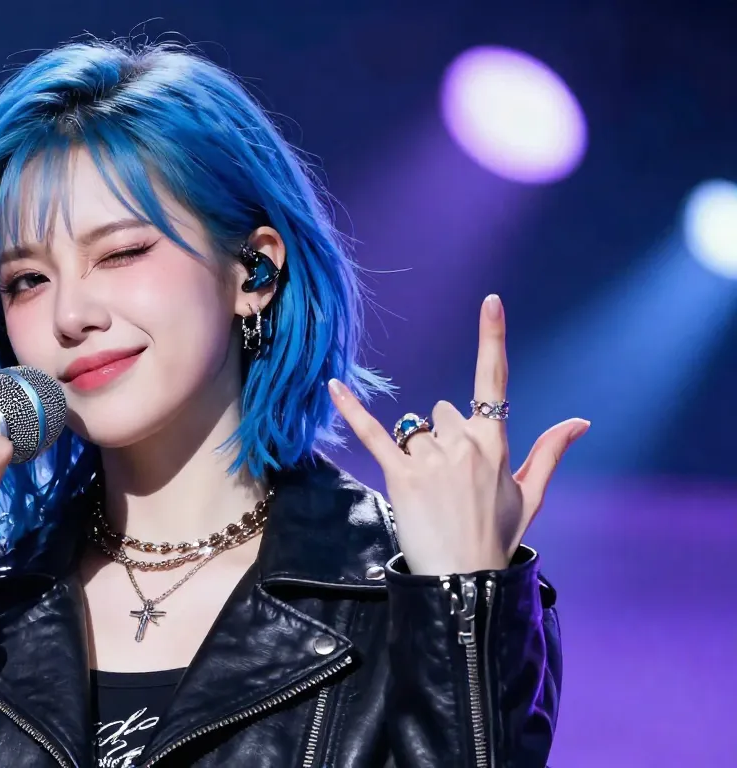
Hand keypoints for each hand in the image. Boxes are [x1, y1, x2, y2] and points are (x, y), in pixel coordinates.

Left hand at [328, 295, 589, 575]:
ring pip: (414, 433)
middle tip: (448, 484)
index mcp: (496, 444)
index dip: (491, 339)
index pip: (493, 382)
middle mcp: (465, 444)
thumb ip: (550, 452)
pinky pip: (373, 434)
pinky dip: (351, 409)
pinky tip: (333, 386)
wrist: (465, 581)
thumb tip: (581, 421)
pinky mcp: (400, 476)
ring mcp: (432, 459)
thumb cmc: (497, 539)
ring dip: (416, 455)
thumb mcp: (531, 495)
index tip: (490, 302)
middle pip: (440, 414)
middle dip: (440, 439)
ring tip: (429, 496)